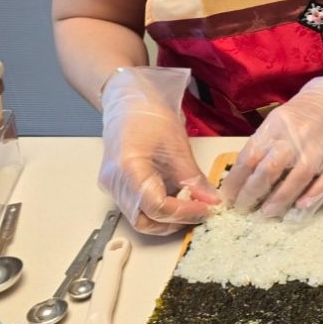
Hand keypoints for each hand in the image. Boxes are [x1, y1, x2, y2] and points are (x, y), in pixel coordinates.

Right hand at [99, 67, 218, 234]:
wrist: (127, 102)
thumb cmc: (148, 115)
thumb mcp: (177, 145)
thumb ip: (193, 177)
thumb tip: (210, 200)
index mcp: (129, 168)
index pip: (156, 206)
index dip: (184, 212)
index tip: (205, 208)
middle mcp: (115, 182)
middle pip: (144, 220)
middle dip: (174, 222)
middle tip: (199, 211)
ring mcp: (112, 186)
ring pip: (138, 218)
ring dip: (166, 219)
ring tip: (189, 206)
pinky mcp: (116, 186)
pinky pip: (136, 207)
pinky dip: (157, 209)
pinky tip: (175, 198)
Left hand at [221, 72, 322, 217]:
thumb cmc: (308, 109)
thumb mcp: (280, 118)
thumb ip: (266, 142)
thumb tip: (244, 175)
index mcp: (277, 125)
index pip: (249, 156)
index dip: (236, 181)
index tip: (228, 197)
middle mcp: (297, 136)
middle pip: (269, 169)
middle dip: (252, 193)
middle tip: (243, 209)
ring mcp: (320, 148)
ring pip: (296, 178)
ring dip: (279, 200)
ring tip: (267, 213)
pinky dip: (312, 196)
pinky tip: (300, 208)